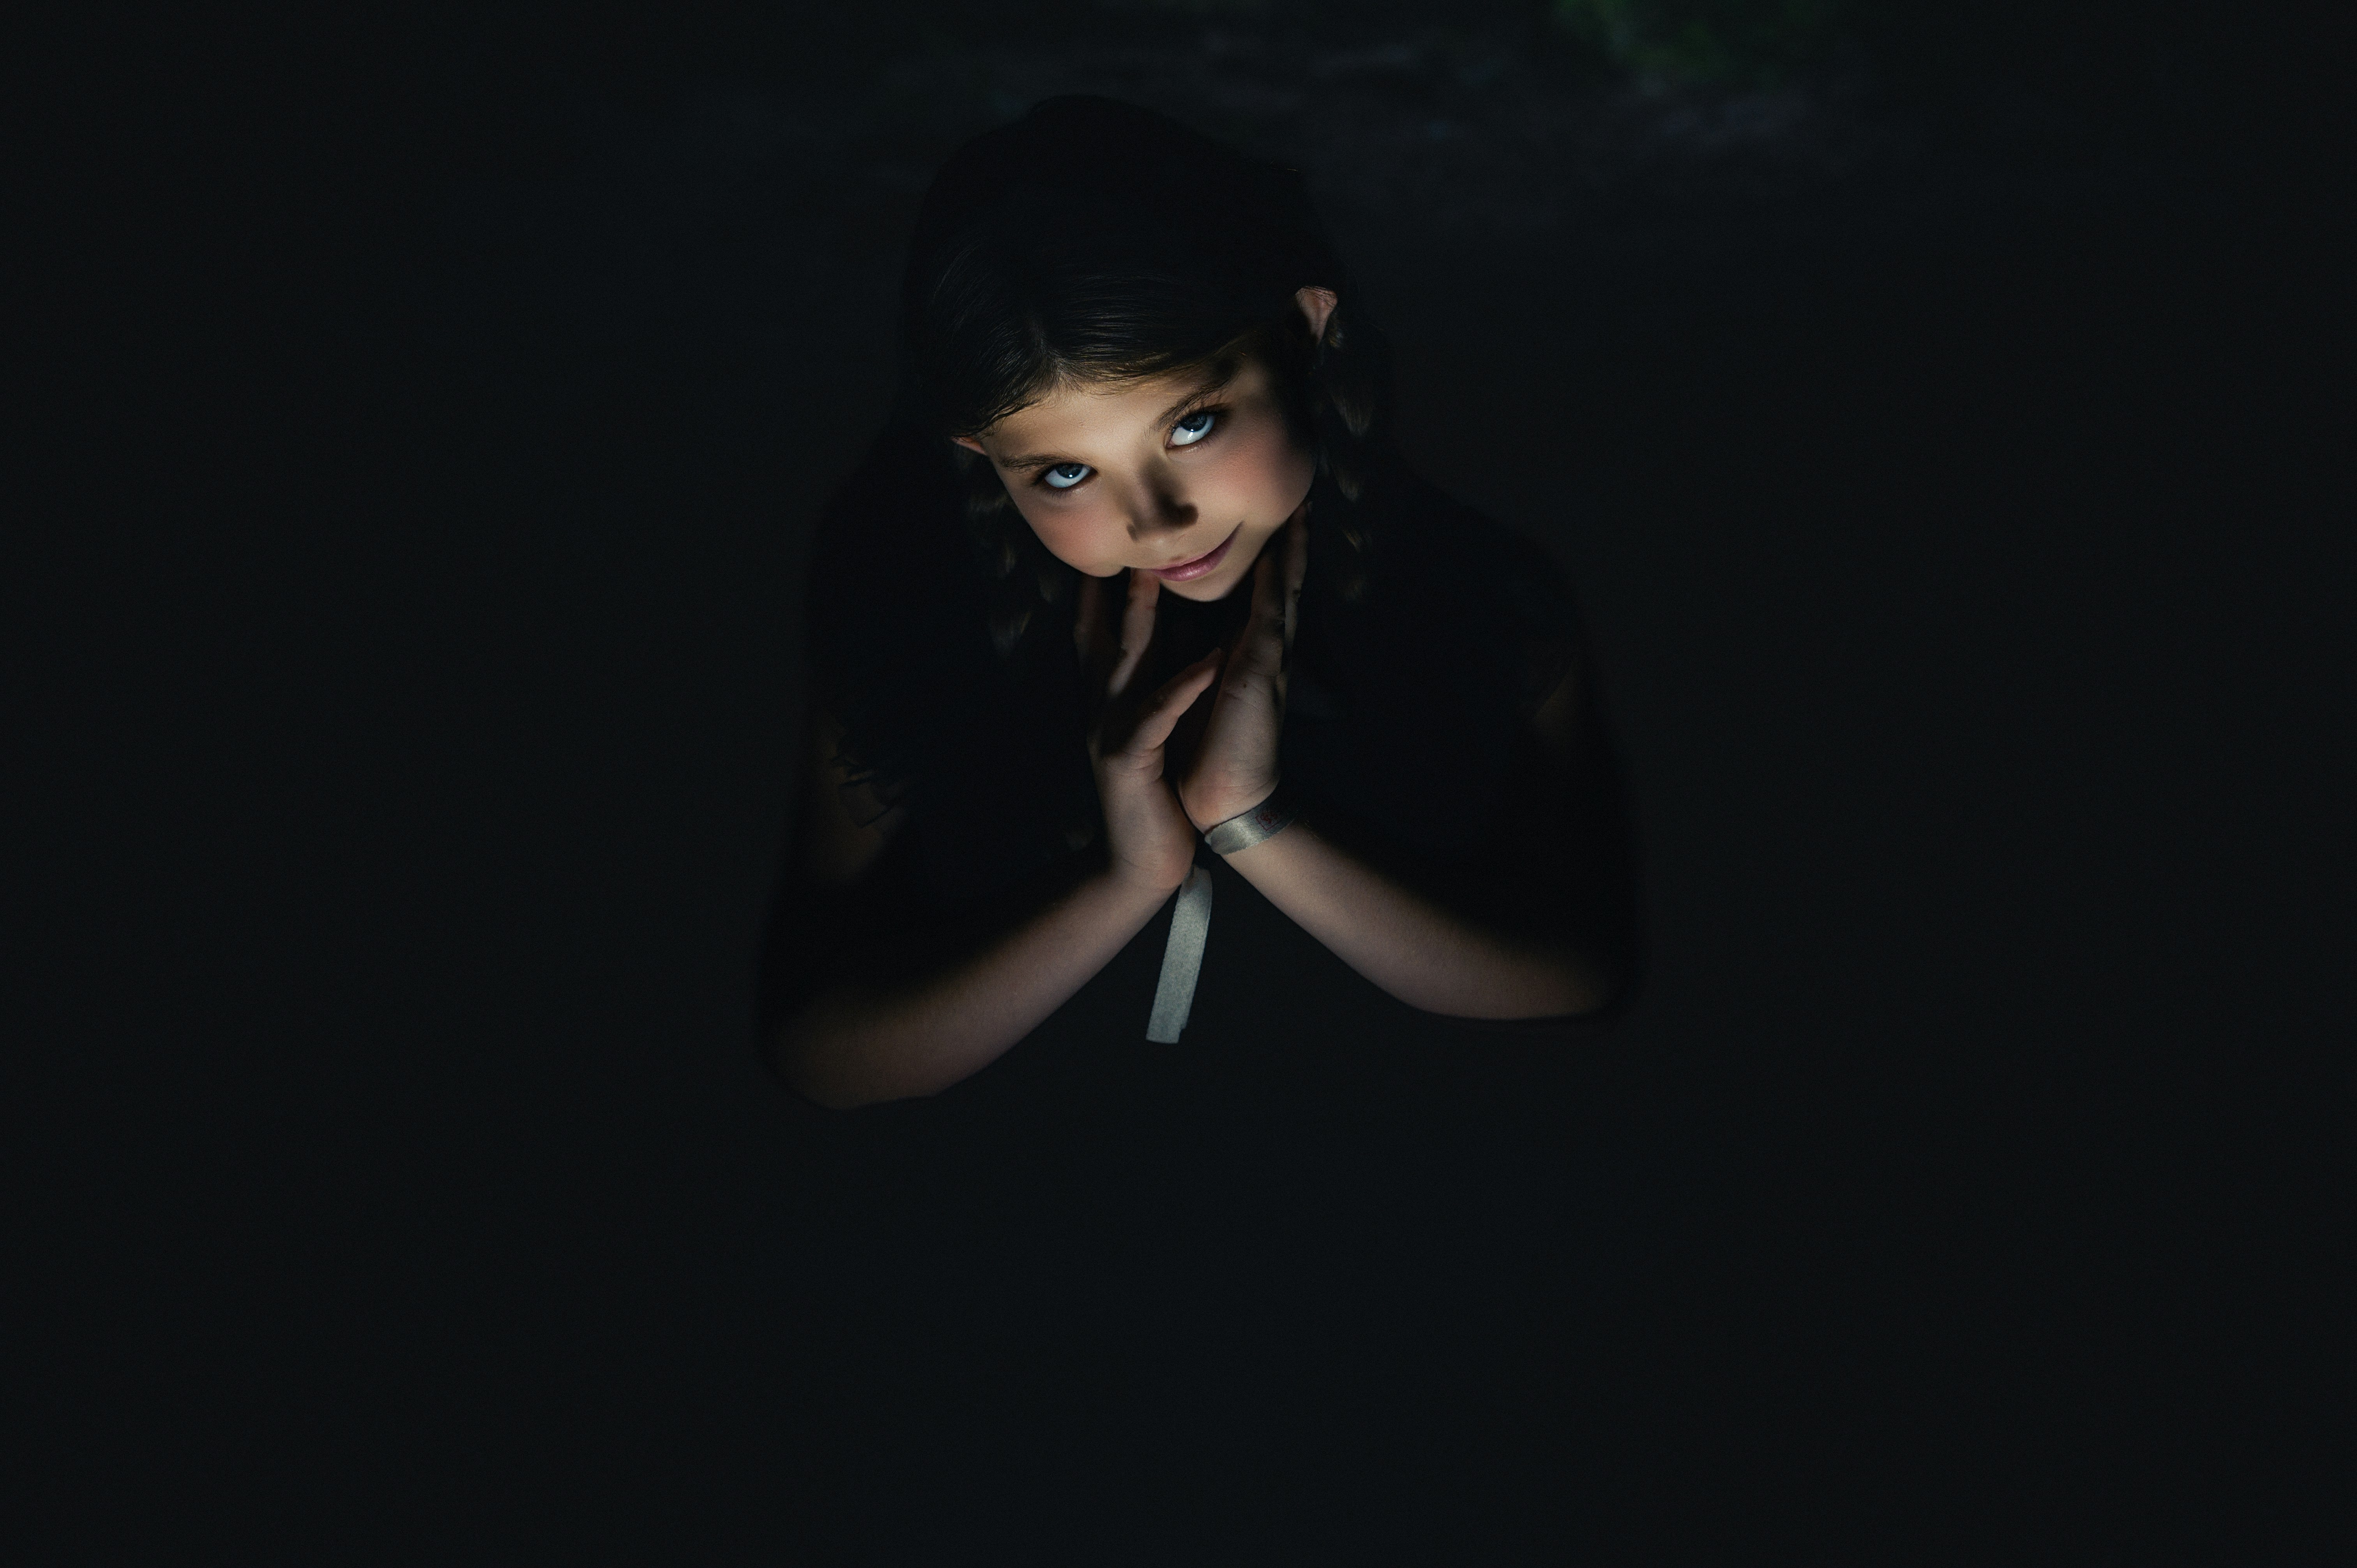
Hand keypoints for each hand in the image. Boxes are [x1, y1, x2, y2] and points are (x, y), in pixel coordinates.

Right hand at [1076, 567, 1224, 895]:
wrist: (1143, 862)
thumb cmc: (1155, 794)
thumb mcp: (1146, 733)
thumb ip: (1145, 690)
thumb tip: (1161, 647)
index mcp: (1108, 703)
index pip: (1098, 636)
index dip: (1100, 590)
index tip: (1114, 547)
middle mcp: (1102, 710)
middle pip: (1103, 635)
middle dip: (1114, 586)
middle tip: (1128, 537)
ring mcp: (1110, 733)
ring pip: (1125, 663)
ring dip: (1138, 618)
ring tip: (1154, 577)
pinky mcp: (1131, 760)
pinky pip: (1159, 713)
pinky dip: (1184, 684)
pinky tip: (1208, 661)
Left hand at [1176, 503, 1308, 828]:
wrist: (1220, 797)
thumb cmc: (1207, 746)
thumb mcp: (1198, 685)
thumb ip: (1199, 654)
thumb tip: (1185, 627)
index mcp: (1245, 650)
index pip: (1259, 592)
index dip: (1267, 555)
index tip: (1270, 517)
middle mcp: (1261, 649)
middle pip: (1280, 582)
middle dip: (1289, 541)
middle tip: (1298, 496)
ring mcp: (1265, 657)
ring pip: (1282, 591)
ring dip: (1292, 551)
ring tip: (1300, 510)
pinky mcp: (1258, 671)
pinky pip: (1268, 617)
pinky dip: (1273, 584)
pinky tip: (1277, 553)